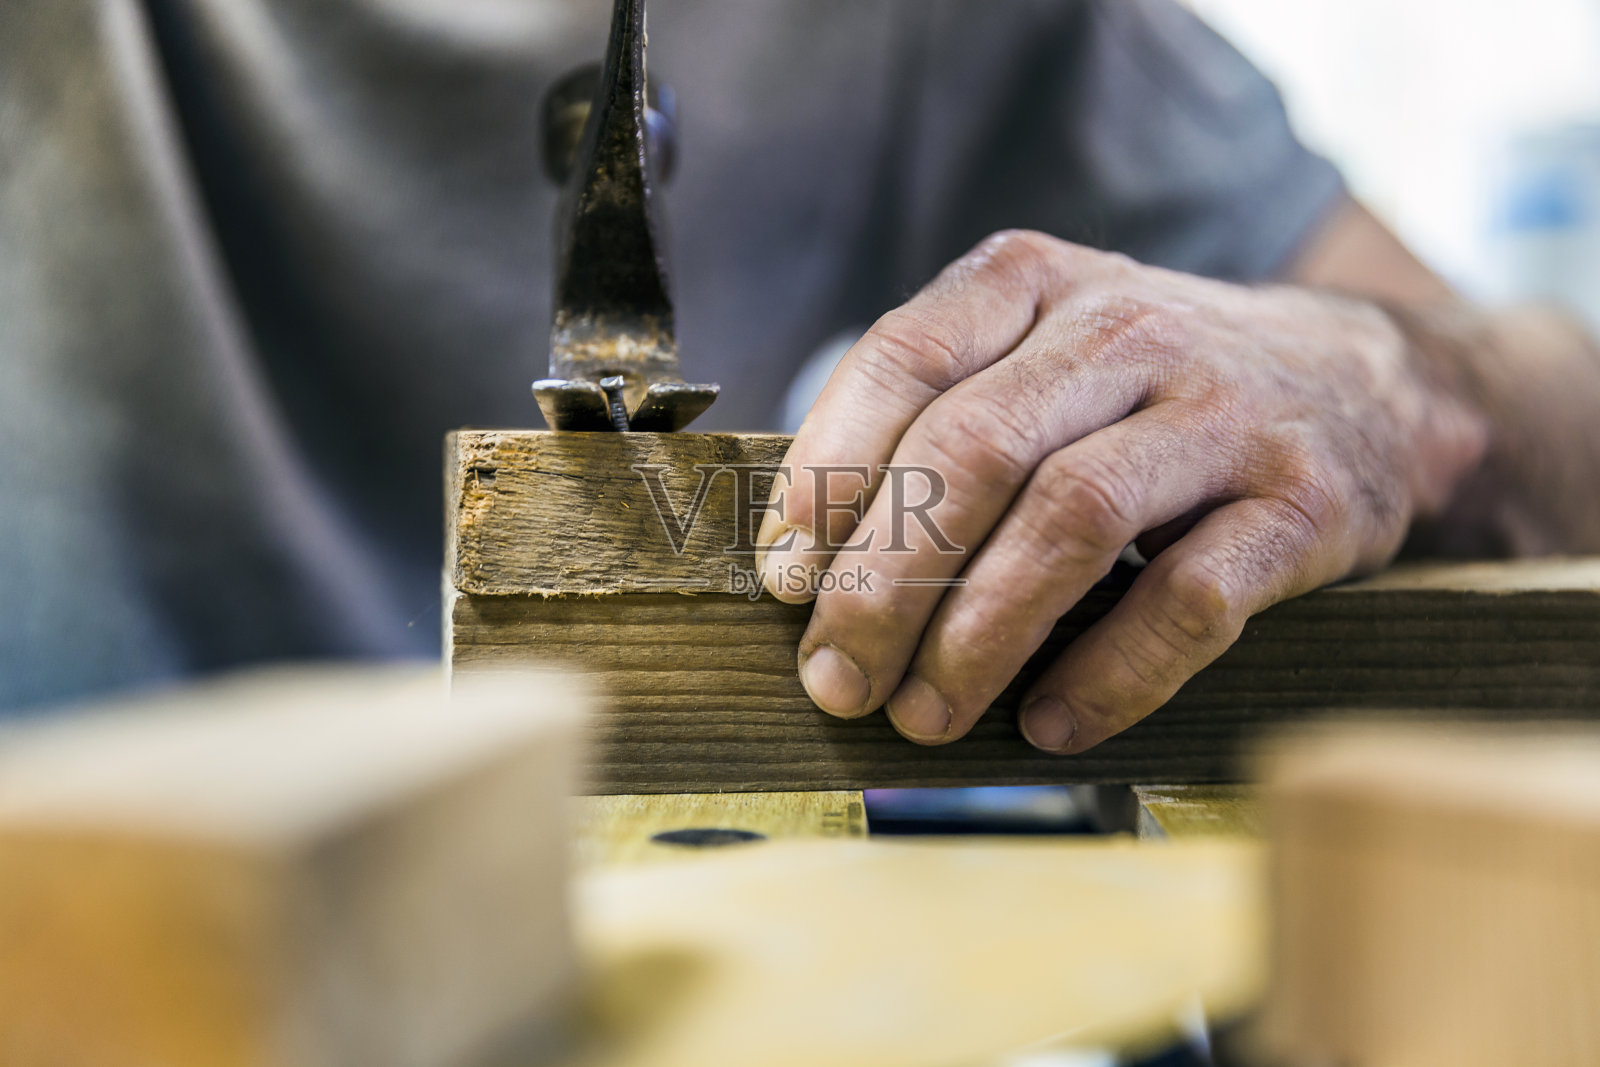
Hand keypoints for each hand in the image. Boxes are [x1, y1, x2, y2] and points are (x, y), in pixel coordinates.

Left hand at [756, 231, 1486, 752]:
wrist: (1361, 381)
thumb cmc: (1148, 391)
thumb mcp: (1038, 358)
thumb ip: (934, 425)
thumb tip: (803, 566)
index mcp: (1033, 283)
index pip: (902, 360)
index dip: (827, 475)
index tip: (784, 579)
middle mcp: (1124, 328)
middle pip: (975, 450)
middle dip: (886, 581)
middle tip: (837, 678)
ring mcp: (1220, 409)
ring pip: (1072, 518)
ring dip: (980, 635)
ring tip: (925, 714)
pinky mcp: (1301, 500)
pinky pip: (1190, 598)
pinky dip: (1109, 673)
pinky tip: (1050, 725)